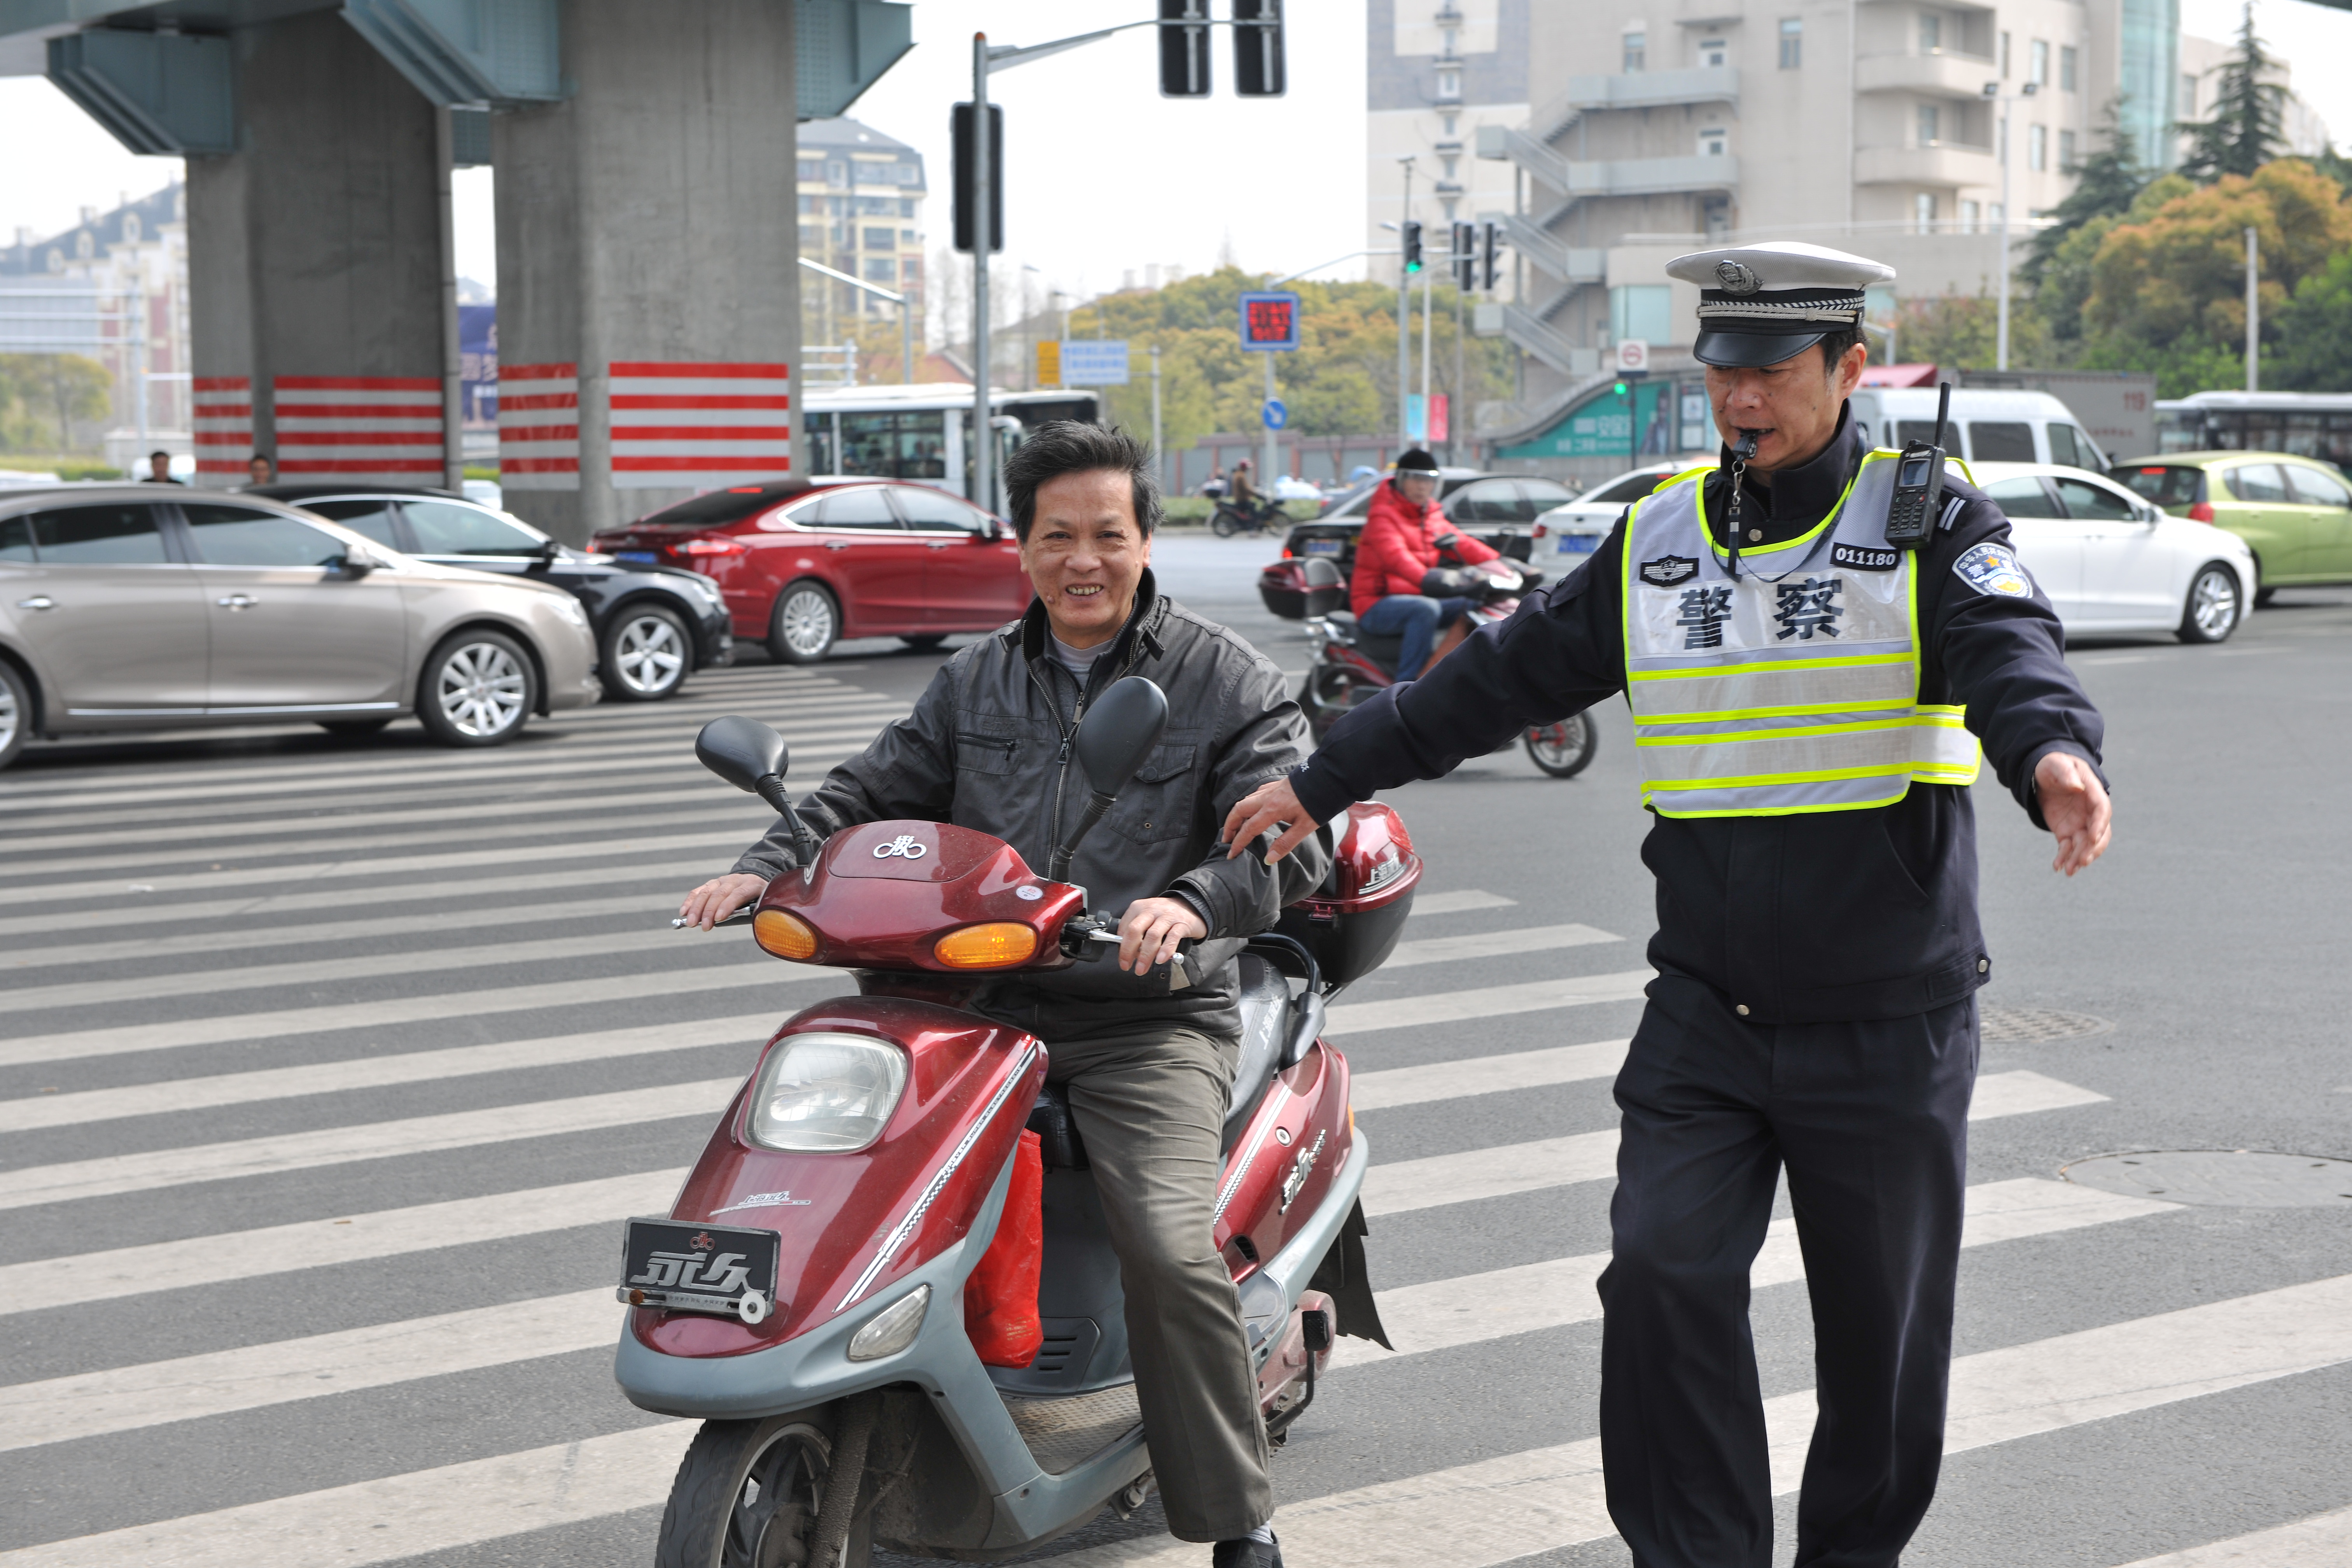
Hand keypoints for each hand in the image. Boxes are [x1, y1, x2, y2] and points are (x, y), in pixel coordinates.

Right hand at [678, 873, 767, 930]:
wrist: (754, 880)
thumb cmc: (760, 898)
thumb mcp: (765, 903)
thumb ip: (758, 912)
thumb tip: (754, 925)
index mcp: (751, 884)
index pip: (738, 894)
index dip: (727, 906)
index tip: (718, 919)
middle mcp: (734, 880)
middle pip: (719, 894)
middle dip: (709, 911)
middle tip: (704, 927)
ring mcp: (721, 881)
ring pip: (706, 892)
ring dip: (697, 908)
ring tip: (691, 923)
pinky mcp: (711, 884)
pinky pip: (698, 891)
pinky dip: (690, 902)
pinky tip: (684, 912)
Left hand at [1117, 897, 1207, 975]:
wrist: (1190, 906)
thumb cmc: (1164, 915)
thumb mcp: (1147, 918)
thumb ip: (1136, 932)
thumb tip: (1129, 952)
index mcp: (1139, 908)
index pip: (1125, 928)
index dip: (1121, 946)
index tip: (1122, 960)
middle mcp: (1151, 910)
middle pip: (1135, 930)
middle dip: (1128, 951)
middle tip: (1127, 966)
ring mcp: (1167, 916)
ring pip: (1152, 935)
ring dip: (1145, 955)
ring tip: (1142, 968)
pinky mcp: (1182, 923)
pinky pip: (1172, 937)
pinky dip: (1165, 950)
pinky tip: (1160, 959)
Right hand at [1221, 777, 1321, 864]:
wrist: (1327, 778)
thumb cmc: (1318, 803)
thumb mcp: (1304, 827)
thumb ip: (1285, 843)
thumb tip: (1269, 859)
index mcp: (1272, 810)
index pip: (1248, 829)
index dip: (1238, 843)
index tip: (1231, 854)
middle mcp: (1266, 798)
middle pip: (1238, 811)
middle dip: (1228, 826)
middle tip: (1226, 840)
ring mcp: (1269, 790)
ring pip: (1244, 801)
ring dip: (1236, 815)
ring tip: (1235, 828)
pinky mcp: (1275, 785)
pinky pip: (1254, 795)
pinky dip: (1247, 805)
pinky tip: (1252, 811)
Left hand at [2035, 752, 2111, 875]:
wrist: (2044, 774)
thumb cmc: (2054, 765)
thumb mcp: (2057, 764)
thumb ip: (2066, 774)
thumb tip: (2077, 787)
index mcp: (2093, 793)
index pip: (2102, 811)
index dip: (2099, 825)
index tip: (2093, 838)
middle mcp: (2090, 812)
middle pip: (2098, 833)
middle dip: (2092, 848)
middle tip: (2082, 861)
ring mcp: (2080, 823)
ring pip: (2085, 844)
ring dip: (2079, 858)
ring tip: (2069, 870)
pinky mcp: (2067, 831)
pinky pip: (2068, 847)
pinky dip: (2064, 857)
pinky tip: (2057, 867)